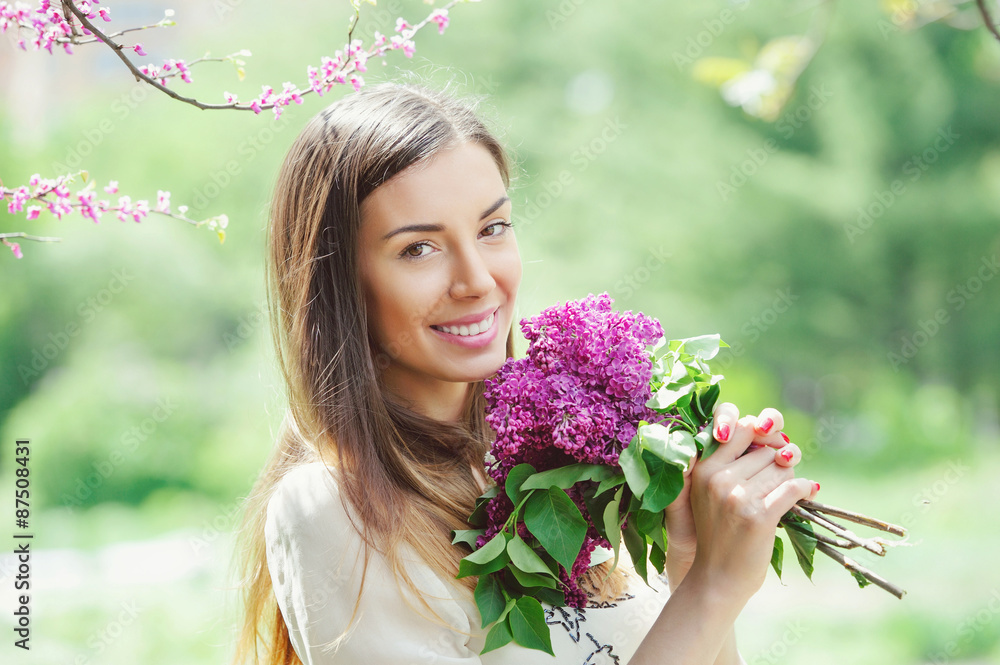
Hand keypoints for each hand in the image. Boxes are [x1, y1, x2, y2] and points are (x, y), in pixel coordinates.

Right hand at [665, 403, 815, 596]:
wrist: (716, 578)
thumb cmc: (718, 534)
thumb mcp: (711, 493)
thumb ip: (731, 464)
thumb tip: (779, 440)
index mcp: (704, 469)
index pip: (740, 428)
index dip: (761, 434)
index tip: (769, 448)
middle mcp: (718, 478)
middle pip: (766, 450)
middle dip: (778, 462)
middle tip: (778, 480)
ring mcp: (737, 496)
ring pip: (782, 468)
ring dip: (791, 479)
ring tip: (785, 494)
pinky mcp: (759, 515)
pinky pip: (794, 487)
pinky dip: (805, 489)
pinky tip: (807, 494)